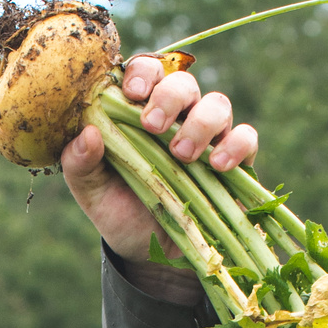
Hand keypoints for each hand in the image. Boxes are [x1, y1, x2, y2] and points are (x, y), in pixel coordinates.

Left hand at [61, 56, 258, 288]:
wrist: (153, 256)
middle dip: (170, 97)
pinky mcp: (237, 161)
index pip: (147, 71)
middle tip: (153, 127)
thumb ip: (80, 164)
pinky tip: (218, 166)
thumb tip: (88, 134)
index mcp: (142, 111)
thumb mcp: (93, 194)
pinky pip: (246, 137)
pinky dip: (236, 144)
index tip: (133, 93)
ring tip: (182, 154)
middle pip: (184, 82)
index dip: (143, 72)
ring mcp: (210, 136)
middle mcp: (179, 116)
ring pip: (217, 103)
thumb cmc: (122, 214)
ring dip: (201, 123)